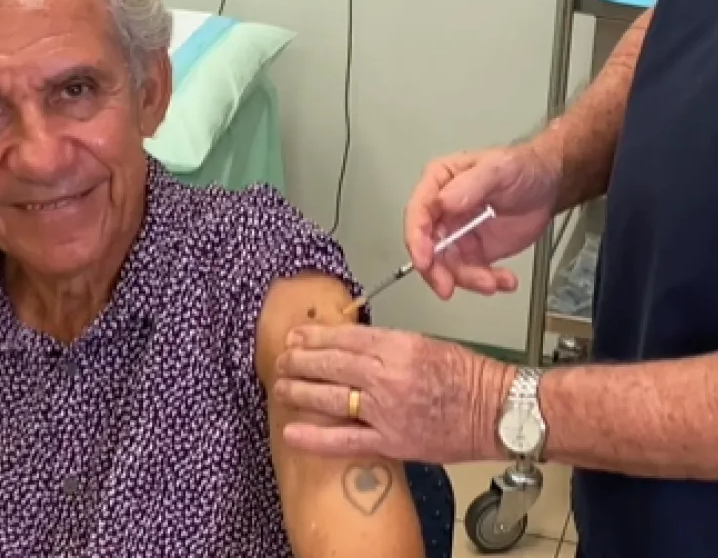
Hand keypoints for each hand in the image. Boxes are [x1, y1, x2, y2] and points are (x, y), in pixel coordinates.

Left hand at [273, 323, 511, 463]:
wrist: (497, 411)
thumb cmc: (468, 376)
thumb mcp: (425, 344)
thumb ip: (387, 345)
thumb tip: (349, 346)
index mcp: (398, 346)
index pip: (344, 337)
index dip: (315, 336)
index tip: (296, 336)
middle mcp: (387, 375)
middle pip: (331, 364)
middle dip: (299, 361)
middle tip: (281, 361)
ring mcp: (386, 410)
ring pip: (330, 397)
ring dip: (299, 392)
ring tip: (280, 388)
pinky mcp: (391, 441)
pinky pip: (345, 440)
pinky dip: (315, 438)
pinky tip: (291, 433)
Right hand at [405, 144, 559, 299]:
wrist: (548, 187)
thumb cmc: (521, 168)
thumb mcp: (498, 169)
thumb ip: (470, 184)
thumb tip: (444, 201)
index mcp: (438, 184)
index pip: (418, 214)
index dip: (416, 239)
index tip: (424, 260)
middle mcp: (441, 212)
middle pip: (426, 247)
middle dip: (436, 271)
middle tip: (447, 286)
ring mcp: (456, 234)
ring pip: (448, 267)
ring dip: (468, 279)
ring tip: (493, 281)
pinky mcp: (473, 252)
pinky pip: (471, 274)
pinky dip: (487, 282)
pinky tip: (505, 280)